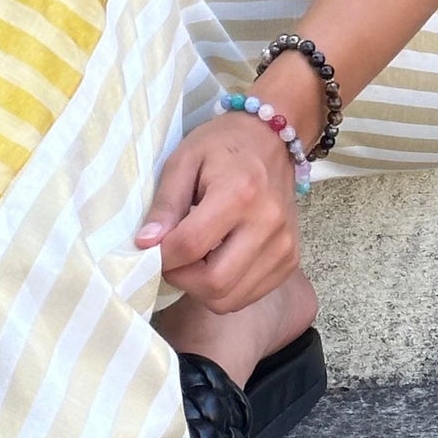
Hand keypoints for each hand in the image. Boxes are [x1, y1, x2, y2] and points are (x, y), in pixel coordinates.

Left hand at [134, 114, 300, 313]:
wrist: (272, 139)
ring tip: (194, 261)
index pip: (190, 246)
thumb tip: (146, 244)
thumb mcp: (183, 161)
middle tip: (172, 260)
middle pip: (214, 283)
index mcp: (239, 193)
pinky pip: (249, 296)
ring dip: (202, 289)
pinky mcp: (291, 260)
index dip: (162, 256)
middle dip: (181, 279)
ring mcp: (284, 246)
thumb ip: (165, 204)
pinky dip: (226, 290)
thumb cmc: (222, 146)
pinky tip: (218, 262)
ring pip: (231, 298)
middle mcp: (267, 223)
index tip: (151, 248)